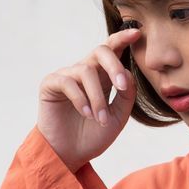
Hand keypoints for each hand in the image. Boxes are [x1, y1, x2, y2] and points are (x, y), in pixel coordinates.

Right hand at [36, 26, 141, 172]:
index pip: (112, 50)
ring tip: (99, 119)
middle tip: (123, 85)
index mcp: (102, 77)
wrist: (70, 155)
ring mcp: (67, 76)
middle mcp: (84, 72)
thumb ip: (126, 96)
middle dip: (115, 65)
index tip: (137, 33)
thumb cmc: (93, 136)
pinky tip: (86, 113)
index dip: (123, 39)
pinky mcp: (50, 84)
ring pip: (87, 72)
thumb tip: (129, 75)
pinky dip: (81, 98)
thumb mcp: (117, 117)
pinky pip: (68, 82)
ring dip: (97, 97)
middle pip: (101, 51)